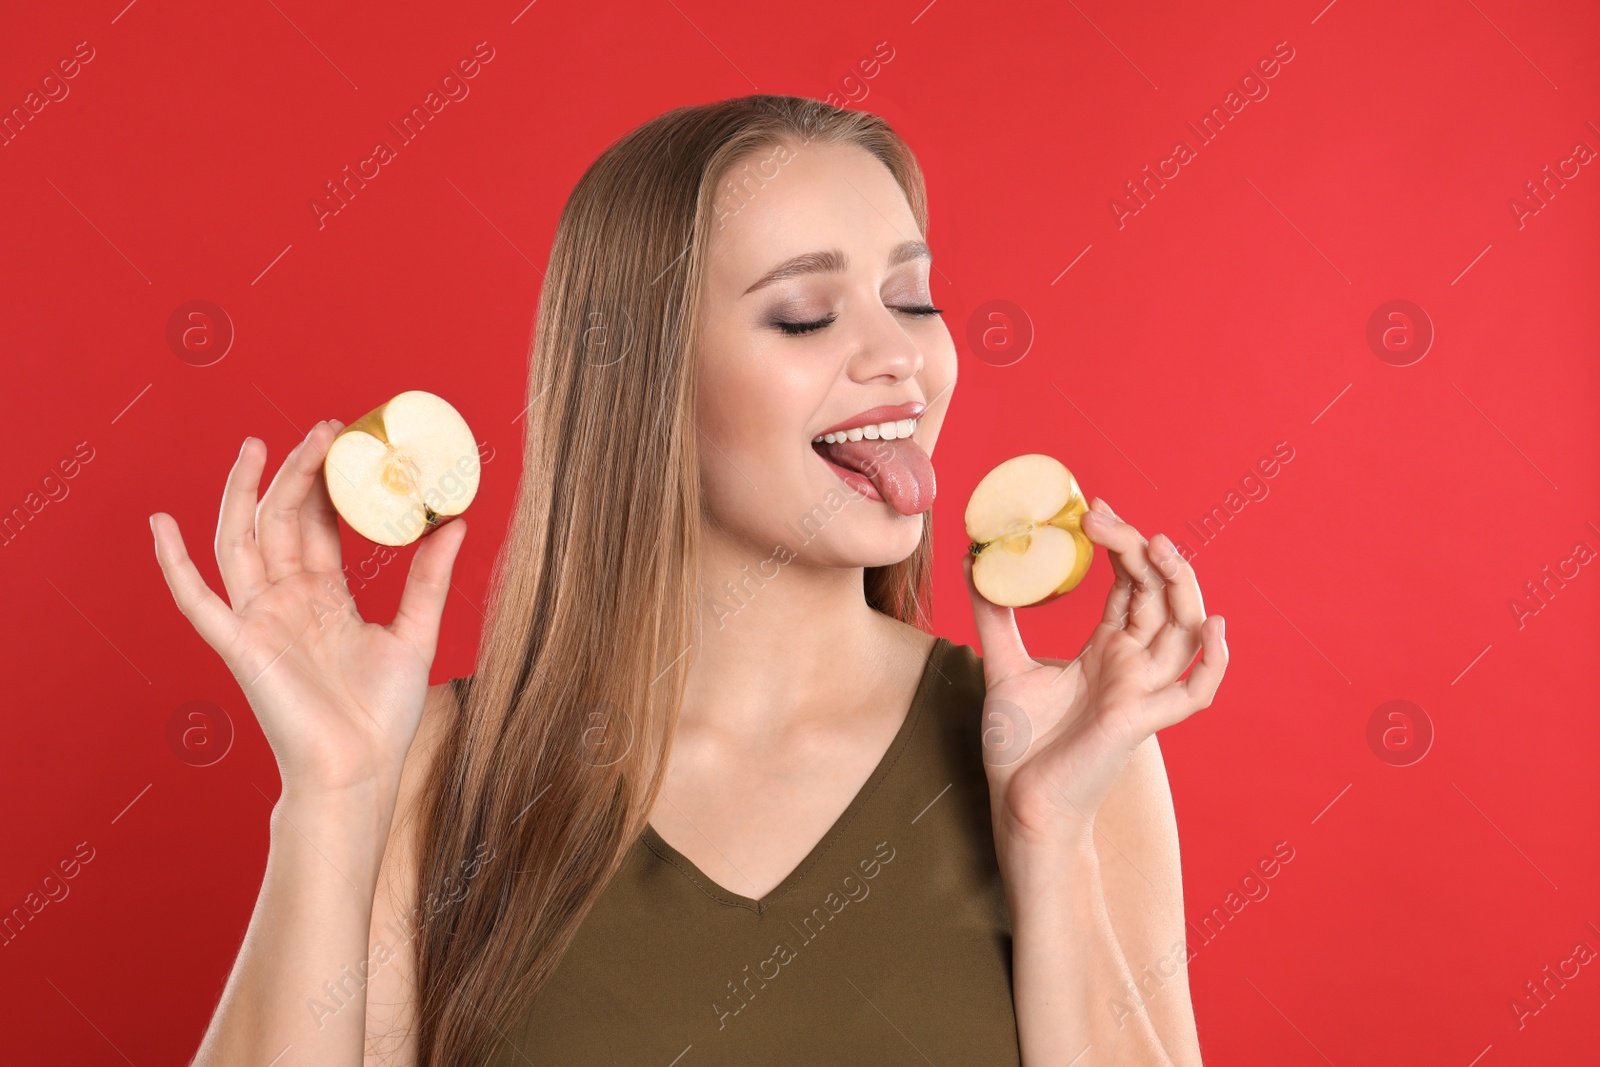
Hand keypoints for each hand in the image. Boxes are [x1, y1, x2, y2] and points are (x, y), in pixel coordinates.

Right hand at [149, 421, 468, 797]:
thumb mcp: (416, 635)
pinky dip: (174, 563)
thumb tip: (455, 522)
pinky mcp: (239, 645)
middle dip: (298, 473)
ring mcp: (259, 620)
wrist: (359, 771)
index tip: (346, 443)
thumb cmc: (383, 716)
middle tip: (323, 429)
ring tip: (257, 445)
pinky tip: (161, 524)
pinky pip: (197, 600)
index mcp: (325, 598)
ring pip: (242, 542)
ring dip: (245, 493)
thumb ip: (430, 579)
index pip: (320, 526)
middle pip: (284, 521)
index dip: (329, 485)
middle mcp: (287, 602)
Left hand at [962, 497, 1227, 850]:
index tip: (1092, 511)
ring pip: (1186, 629)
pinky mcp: (1141, 720)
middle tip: (1103, 519)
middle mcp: (1133, 665)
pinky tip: (1213, 626)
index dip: (1121, 545)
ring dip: (1181, 586)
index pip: (1131, 585)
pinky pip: (1195, 691)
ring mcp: (1142, 691)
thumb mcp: (1001, 664)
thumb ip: (993, 614)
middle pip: (1159, 594)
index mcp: (1107, 650)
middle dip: (1142, 551)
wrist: (1018, 804)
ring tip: (1157, 547)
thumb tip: (974, 558)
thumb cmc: (1018, 747)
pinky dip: (1214, 661)